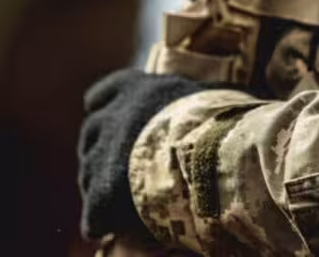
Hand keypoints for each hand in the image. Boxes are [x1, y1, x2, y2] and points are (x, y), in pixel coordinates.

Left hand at [77, 69, 214, 241]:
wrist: (211, 155)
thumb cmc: (220, 122)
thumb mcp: (211, 97)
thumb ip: (203, 95)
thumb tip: (229, 92)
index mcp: (135, 90)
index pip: (101, 95)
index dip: (105, 108)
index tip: (110, 118)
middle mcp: (110, 118)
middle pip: (91, 135)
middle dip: (104, 151)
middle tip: (125, 169)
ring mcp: (100, 158)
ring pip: (89, 175)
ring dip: (103, 187)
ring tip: (130, 201)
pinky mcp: (101, 198)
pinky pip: (94, 217)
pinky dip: (106, 223)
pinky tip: (122, 227)